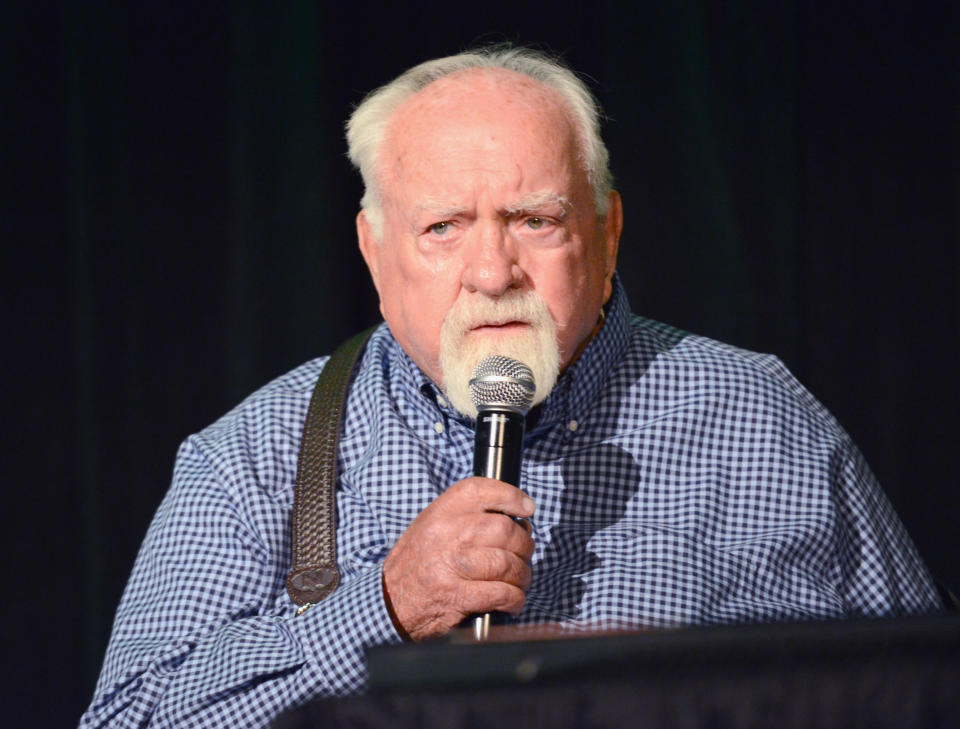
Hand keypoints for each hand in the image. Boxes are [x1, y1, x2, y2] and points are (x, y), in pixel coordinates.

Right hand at [382, 477, 535, 640]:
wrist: (387, 601)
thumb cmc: (415, 563)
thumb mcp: (431, 526)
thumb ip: (465, 516)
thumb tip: (512, 516)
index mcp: (439, 513)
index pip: (481, 490)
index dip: (511, 496)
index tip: (527, 508)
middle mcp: (445, 534)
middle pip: (503, 529)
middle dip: (523, 544)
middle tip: (523, 554)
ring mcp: (450, 565)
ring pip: (506, 563)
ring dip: (521, 575)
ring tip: (519, 581)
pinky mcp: (456, 596)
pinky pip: (500, 593)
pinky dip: (514, 598)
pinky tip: (512, 600)